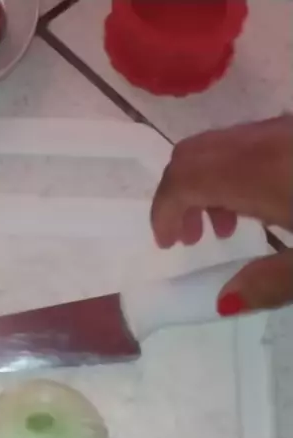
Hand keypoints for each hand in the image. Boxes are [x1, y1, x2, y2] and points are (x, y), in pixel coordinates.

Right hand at [150, 116, 292, 316]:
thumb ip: (269, 283)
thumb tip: (221, 301)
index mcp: (259, 172)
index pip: (185, 177)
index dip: (164, 210)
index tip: (167, 245)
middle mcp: (264, 140)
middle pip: (194, 154)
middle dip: (178, 196)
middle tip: (188, 240)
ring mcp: (283, 129)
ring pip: (221, 146)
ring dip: (206, 185)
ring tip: (224, 230)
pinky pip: (248, 143)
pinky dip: (232, 173)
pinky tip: (257, 207)